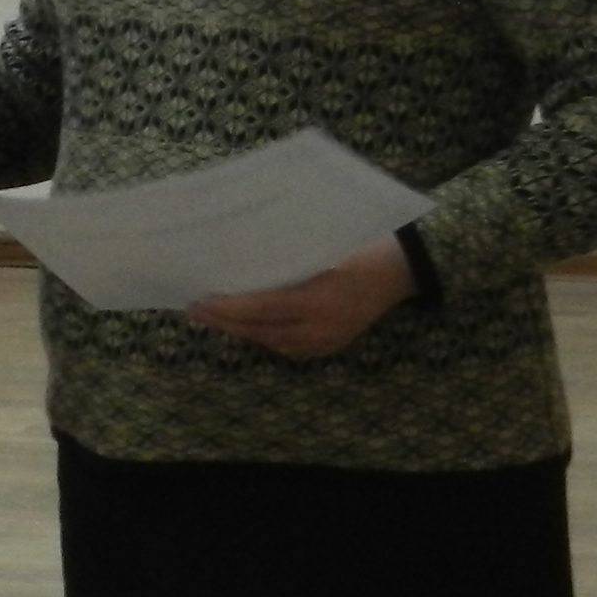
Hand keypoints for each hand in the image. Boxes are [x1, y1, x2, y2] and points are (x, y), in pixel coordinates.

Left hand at [190, 238, 416, 359]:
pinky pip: (285, 345)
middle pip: (260, 330)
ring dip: (240, 330)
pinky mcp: (328, 347)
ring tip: (212, 315)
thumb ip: (284, 263)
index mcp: (318, 302)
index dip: (227, 308)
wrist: (402, 269)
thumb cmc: (361, 248)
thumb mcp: (322, 250)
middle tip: (193, 309)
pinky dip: (262, 334)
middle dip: (224, 322)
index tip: (199, 300)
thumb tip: (239, 266)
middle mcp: (319, 329)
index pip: (260, 309)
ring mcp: (325, 343)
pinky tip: (245, 324)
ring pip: (269, 341)